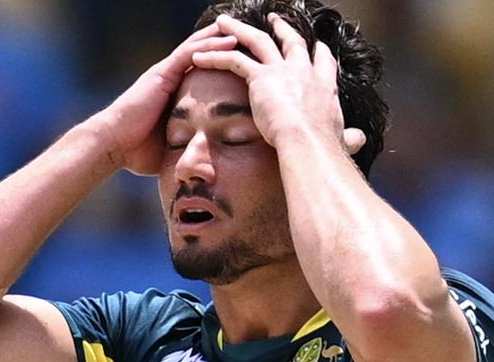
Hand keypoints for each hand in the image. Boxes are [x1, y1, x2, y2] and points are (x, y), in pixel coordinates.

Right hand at [93, 23, 236, 175]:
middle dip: (223, 47)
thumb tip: (203, 168)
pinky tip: (228, 40)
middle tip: (248, 38)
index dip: (220, 67)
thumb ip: (186, 149)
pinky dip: (209, 45)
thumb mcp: (171, 149)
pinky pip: (189, 54)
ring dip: (221, 40)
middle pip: (201, 56)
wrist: (114, 145)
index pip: (200, 75)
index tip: (242, 64)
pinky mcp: (161, 74)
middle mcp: (169, 80)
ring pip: (198, 49)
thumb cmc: (137, 152)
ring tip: (243, 32)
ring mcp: (164, 75)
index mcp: (172, 96)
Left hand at [191, 14, 362, 154]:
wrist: (309, 142)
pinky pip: (232, 60)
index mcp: (324, 86)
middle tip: (272, 19)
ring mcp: (282, 70)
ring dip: (238, 30)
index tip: (316, 44)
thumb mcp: (342, 139)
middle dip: (281, 28)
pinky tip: (197, 55)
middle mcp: (304, 71)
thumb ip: (349, 138)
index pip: (322, 61)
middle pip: (291, 41)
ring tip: (222, 22)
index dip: (317, 52)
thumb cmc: (324, 147)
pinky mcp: (260, 77)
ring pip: (256, 41)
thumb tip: (359, 140)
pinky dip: (214, 56)